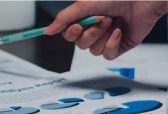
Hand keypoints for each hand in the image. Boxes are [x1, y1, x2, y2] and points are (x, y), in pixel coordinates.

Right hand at [45, 0, 167, 59]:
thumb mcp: (85, 4)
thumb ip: (64, 18)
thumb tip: (48, 31)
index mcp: (85, 17)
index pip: (69, 34)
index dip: (71, 34)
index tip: (77, 27)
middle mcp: (95, 28)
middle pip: (80, 44)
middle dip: (91, 33)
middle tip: (103, 19)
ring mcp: (107, 38)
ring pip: (93, 50)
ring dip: (102, 36)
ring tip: (113, 22)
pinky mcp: (120, 46)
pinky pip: (108, 55)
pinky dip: (113, 44)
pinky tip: (120, 32)